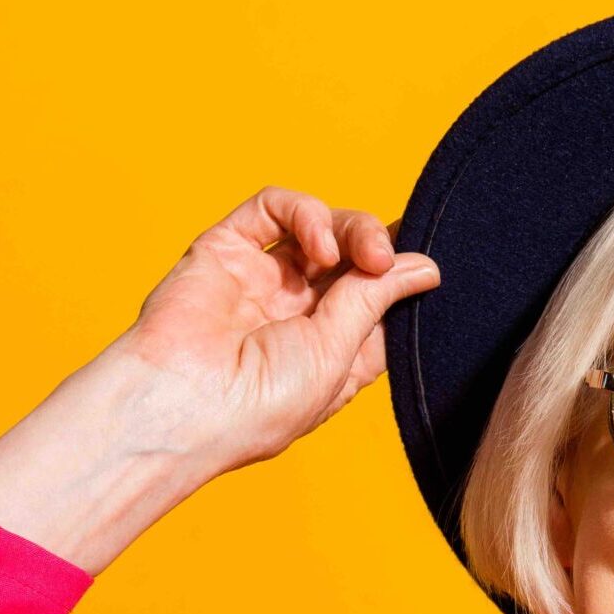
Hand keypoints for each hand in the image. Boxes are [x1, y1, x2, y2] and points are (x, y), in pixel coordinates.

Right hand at [102, 185, 439, 477]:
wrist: (185, 403)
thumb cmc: (262, 403)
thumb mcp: (339, 354)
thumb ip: (375, 301)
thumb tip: (425, 267)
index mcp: (331, 351)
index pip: (381, 300)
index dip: (403, 277)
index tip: (429, 266)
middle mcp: (297, 313)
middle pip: (354, 258)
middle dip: (379, 248)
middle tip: (385, 257)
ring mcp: (262, 280)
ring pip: (320, 228)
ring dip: (351, 228)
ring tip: (362, 251)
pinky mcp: (227, 250)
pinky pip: (272, 210)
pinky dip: (304, 213)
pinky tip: (318, 242)